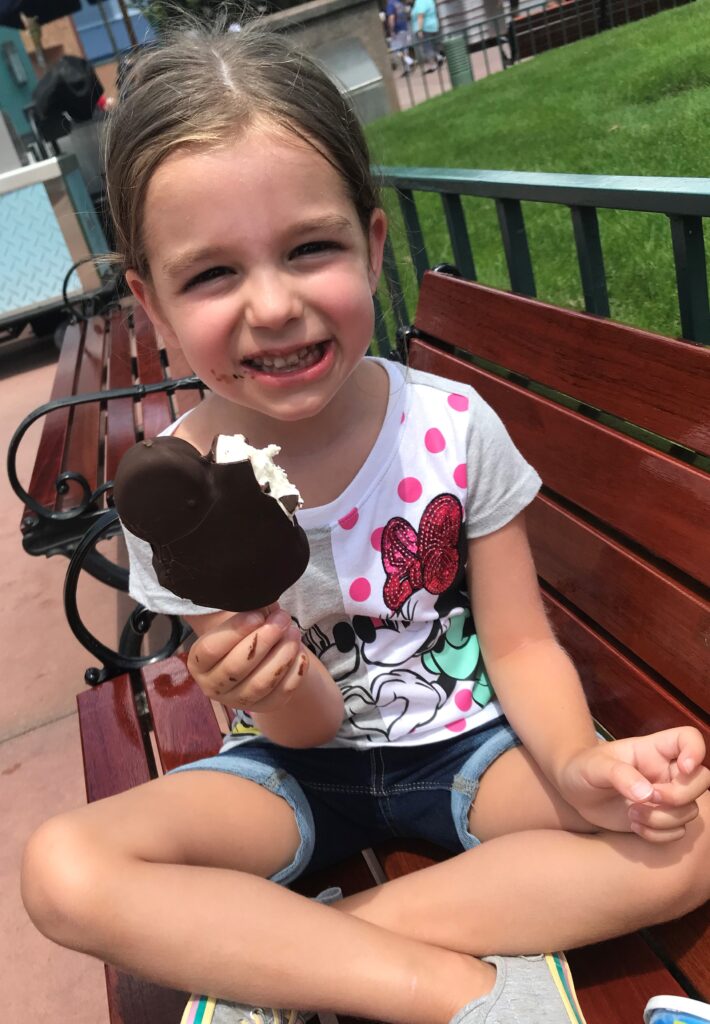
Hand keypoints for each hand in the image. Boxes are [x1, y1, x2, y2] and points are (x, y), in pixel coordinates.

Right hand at [187, 605, 306, 712]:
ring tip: (294, 632)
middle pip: (237, 666)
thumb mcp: (238, 618)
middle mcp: (213, 686)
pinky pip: (281, 693)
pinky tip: (299, 652)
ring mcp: (238, 701)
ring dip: (282, 655)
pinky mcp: (264, 707)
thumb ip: (245, 610)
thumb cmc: (244, 631)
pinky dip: (294, 672)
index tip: (258, 614)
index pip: (210, 649)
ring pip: (261, 683)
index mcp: (198, 662)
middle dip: (263, 639)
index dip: (234, 631)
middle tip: (282, 619)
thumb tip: (263, 601)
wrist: (258, 657)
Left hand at [558, 727, 709, 842]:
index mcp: (653, 750)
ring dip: (664, 818)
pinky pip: (677, 832)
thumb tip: (647, 794)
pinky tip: (634, 826)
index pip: (689, 738)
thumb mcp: (594, 767)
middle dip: (679, 795)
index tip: (682, 768)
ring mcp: (664, 796)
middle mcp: (665, 772)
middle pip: (702, 779)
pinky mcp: (659, 819)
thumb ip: (619, 775)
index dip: (695, 750)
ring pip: (690, 810)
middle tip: (649, 797)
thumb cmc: (583, 769)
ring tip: (631, 814)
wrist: (574, 792)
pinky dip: (659, 834)